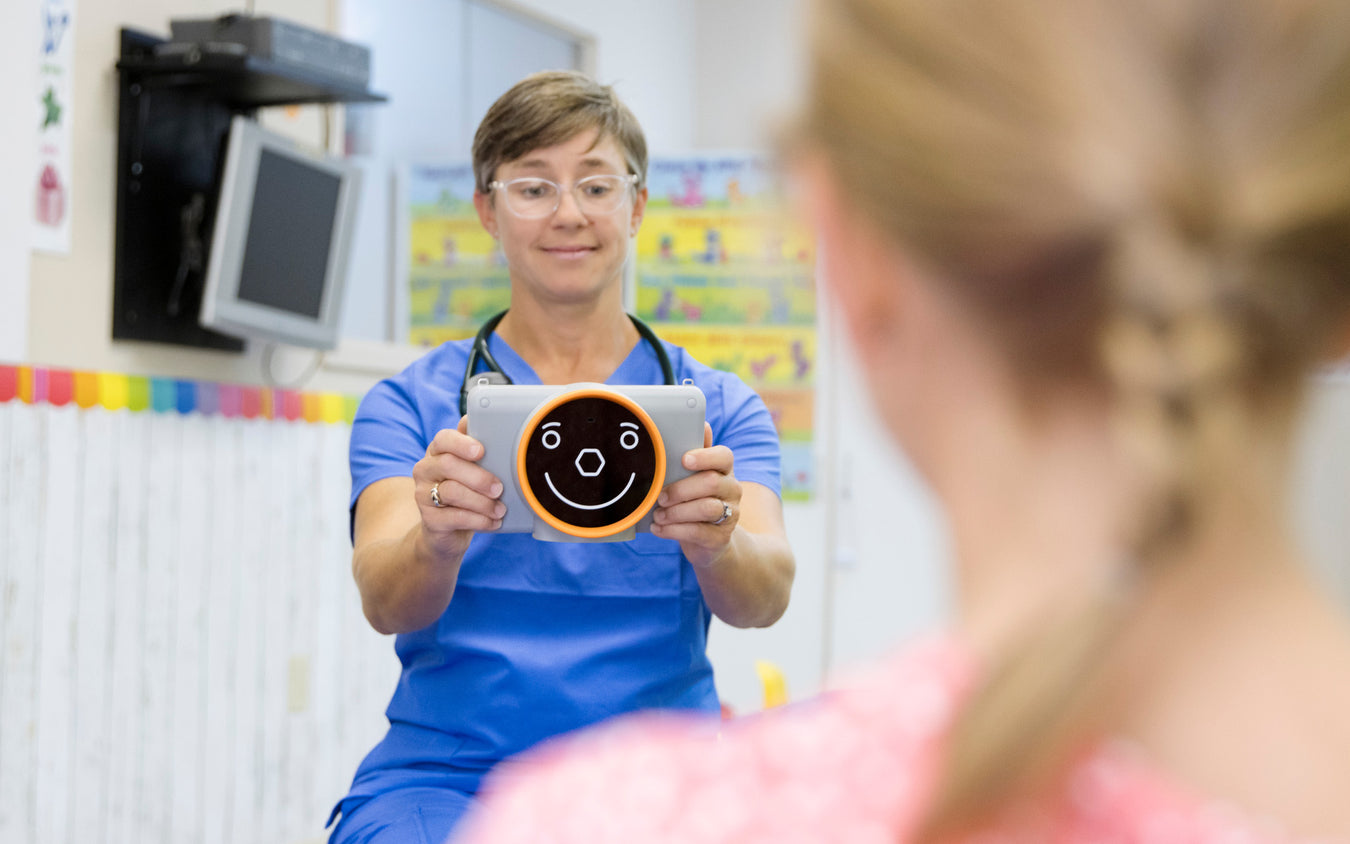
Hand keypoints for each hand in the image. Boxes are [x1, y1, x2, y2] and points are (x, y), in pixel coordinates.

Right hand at [413, 417, 505, 556]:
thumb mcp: (472, 468)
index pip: (443, 439)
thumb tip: (482, 422)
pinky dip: (480, 520)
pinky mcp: (429, 519)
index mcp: (437, 452)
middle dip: (479, 477)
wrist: (448, 530)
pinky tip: (493, 522)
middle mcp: (425, 469)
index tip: (481, 451)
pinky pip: (455, 517)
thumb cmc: (466, 490)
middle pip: (448, 465)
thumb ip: (477, 448)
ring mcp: (423, 494)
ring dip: (482, 502)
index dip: (462, 443)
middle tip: (499, 488)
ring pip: (453, 492)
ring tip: (500, 510)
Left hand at [651, 422, 739, 566]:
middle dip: (681, 489)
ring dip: (676, 512)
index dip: (704, 456)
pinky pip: (698, 532)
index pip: (724, 456)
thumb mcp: (693, 477)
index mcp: (724, 470)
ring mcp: (730, 514)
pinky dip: (673, 530)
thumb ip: (694, 454)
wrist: (711, 541)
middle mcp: (732, 490)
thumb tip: (703, 424)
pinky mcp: (721, 538)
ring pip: (707, 508)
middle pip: (711, 483)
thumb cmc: (695, 500)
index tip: (684, 460)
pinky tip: (659, 528)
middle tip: (661, 496)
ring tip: (658, 515)